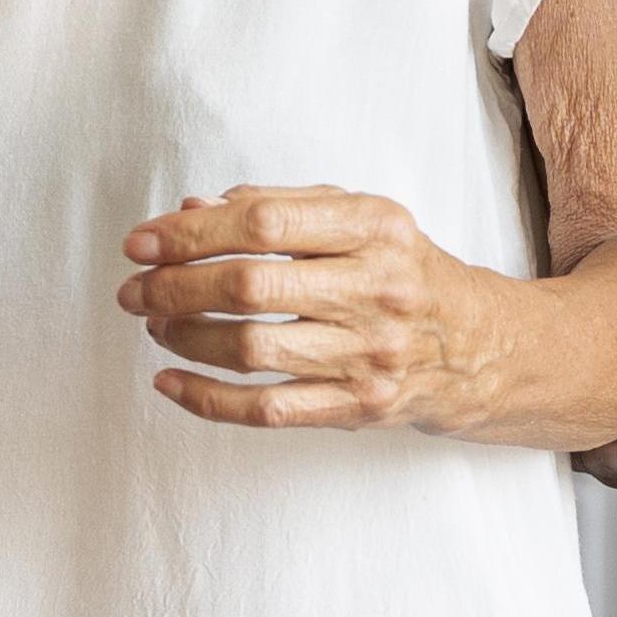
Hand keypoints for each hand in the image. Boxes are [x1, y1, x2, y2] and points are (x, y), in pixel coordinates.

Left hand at [119, 186, 505, 432]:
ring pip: (251, 349)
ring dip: (185, 337)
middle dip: (173, 286)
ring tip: (155, 324)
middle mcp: (377, 288)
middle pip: (248, 286)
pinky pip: (268, 410)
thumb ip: (276, 207)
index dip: (188, 233)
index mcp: (374, 227)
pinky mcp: (361, 406)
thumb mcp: (358, 218)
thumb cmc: (402, 270)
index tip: (141, 242)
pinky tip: (170, 383)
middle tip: (134, 289)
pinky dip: (207, 400)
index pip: (262, 223)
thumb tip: (188, 210)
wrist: (483, 347)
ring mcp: (370, 353)